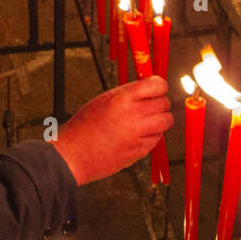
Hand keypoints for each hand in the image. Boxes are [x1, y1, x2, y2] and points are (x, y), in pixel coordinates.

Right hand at [51, 76, 173, 184]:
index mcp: (121, 99)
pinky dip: (152, 136)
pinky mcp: (139, 151)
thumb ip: (127, 95)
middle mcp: (132, 115)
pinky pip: (157, 139)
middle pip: (164, 103)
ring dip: (160, 120)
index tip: (158, 89)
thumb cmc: (84, 126)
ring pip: (166, 121)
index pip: (156, 85)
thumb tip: (148, 90)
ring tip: (147, 121)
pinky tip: (139, 135)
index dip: (160, 86)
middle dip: (160, 104)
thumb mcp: (103, 100)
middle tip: (152, 106)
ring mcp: (137, 134)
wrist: (74, 154)